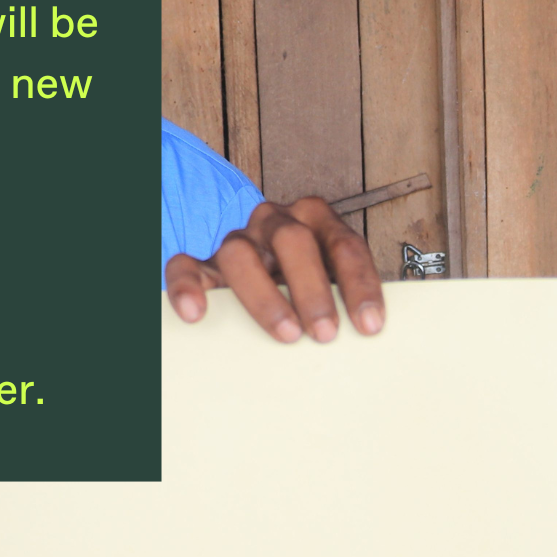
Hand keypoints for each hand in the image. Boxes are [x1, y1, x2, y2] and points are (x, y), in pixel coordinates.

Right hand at [164, 197, 384, 342]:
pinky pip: (185, 266)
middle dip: (313, 288)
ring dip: (265, 297)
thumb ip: (348, 297)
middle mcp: (276, 222)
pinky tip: (196, 314)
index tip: (369, 325)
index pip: (344, 245)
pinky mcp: (204, 265)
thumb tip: (370, 335)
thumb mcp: (335, 281)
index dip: (360, 284)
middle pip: (293, 240)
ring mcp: (239, 240)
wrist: (268, 270)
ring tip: (287, 334)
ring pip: (239, 253)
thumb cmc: (311, 284)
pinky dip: (187, 287)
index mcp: (317, 220)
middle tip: (326, 333)